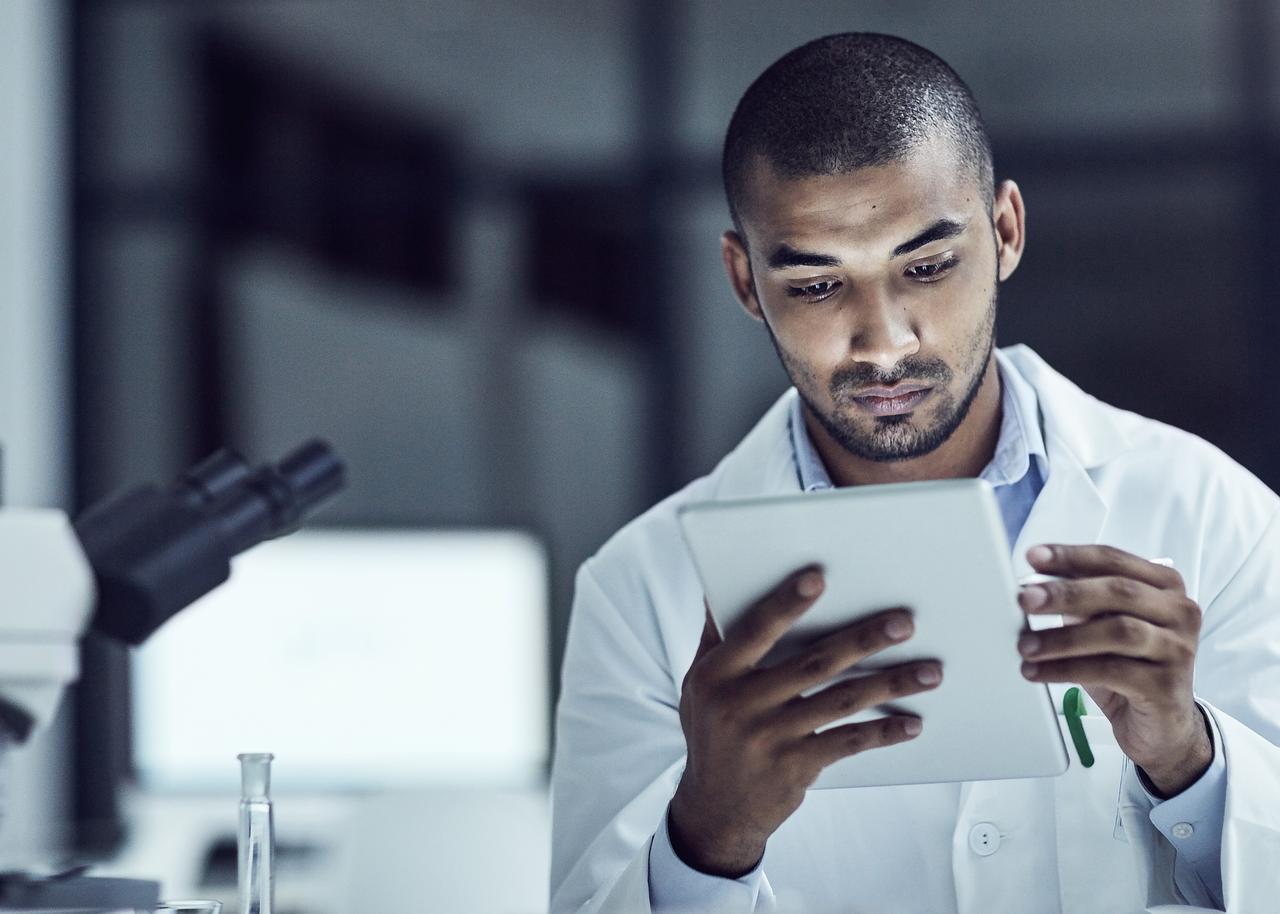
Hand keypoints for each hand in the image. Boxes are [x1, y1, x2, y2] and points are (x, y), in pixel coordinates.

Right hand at [669, 567, 941, 876]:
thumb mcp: (700, 685)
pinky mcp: (796, 766)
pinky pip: (847, 742)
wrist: (715, 809)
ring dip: (889, 684)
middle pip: (813, 664)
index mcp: (717, 675)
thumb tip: (718, 589)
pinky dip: (882, 733)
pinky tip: (912, 723)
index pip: (755, 631)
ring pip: (840, 701)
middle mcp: (742, 704)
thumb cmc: (712, 732)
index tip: (817, 578)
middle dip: (863, 640)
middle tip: (903, 623)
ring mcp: (771, 738)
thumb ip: (716, 639)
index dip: (786, 604)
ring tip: (930, 672)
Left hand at [1017, 544, 1210, 795]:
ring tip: (1024, 645)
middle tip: (1024, 598)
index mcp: (1164, 586)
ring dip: (1062, 637)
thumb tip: (1032, 587)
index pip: (1113, 560)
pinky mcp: (1167, 686)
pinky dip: (1067, 669)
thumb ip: (1080, 602)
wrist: (1162, 726)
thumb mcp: (1102, 626)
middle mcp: (1180, 612)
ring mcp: (1178, 649)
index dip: (1071, 556)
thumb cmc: (1127, 665)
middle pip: (1118, 591)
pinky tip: (1038, 672)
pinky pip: (1110, 671)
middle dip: (1065, 593)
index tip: (1032, 557)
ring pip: (1117, 631)